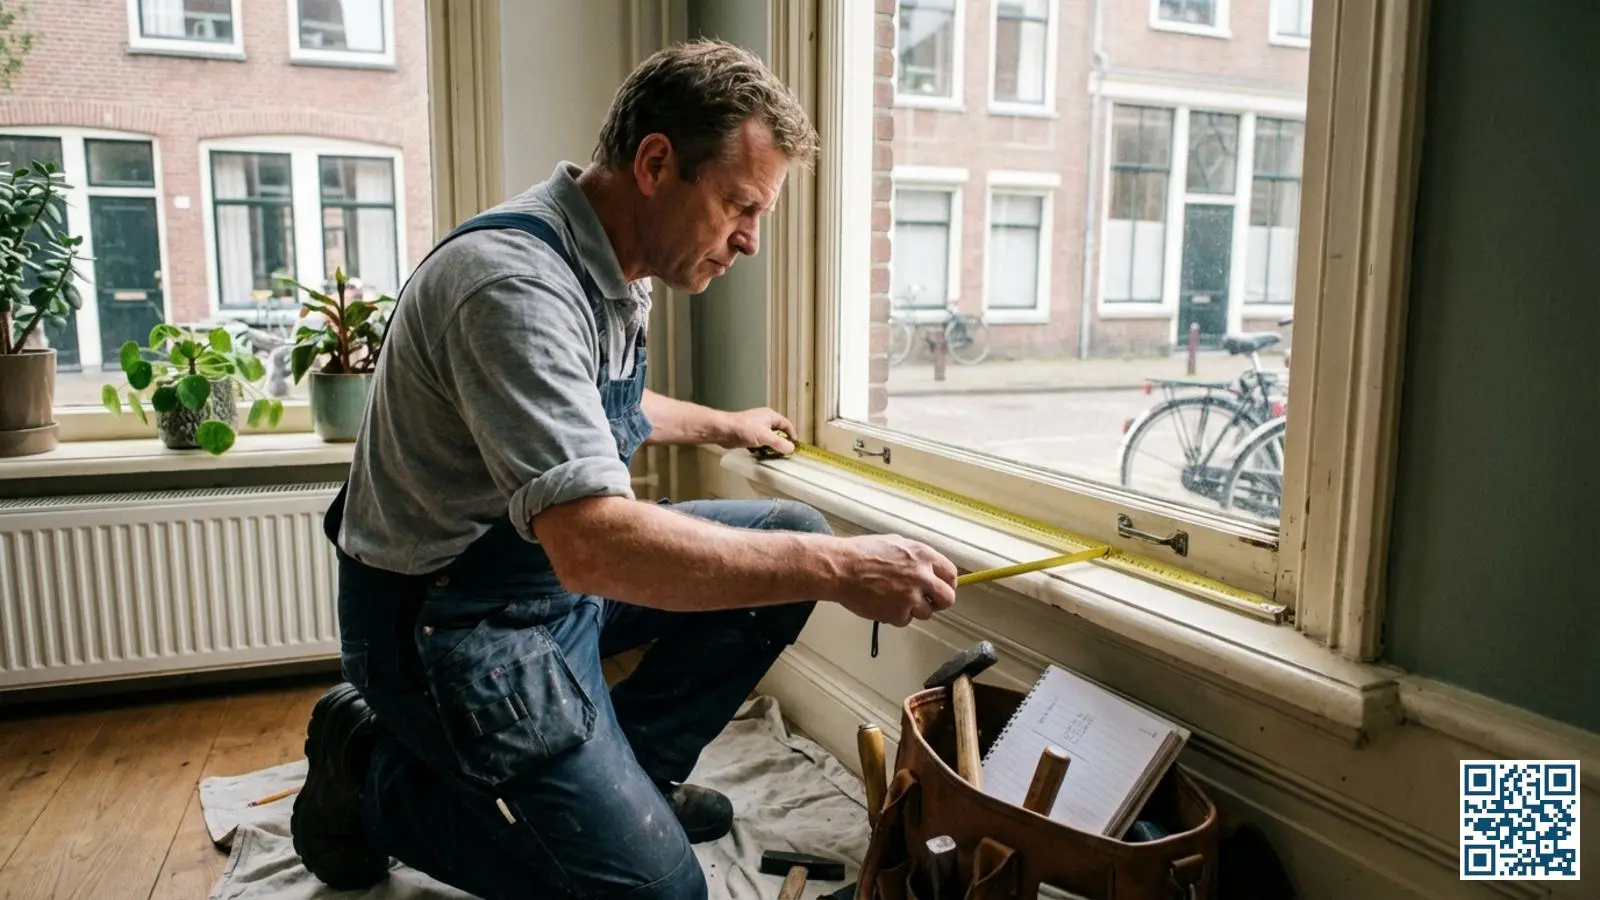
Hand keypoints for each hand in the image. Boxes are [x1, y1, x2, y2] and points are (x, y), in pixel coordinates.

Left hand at [718, 407, 796, 454]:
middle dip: (781, 443)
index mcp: (771, 416)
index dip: (791, 436)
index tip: (794, 447)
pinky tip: (761, 455)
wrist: (723, 430)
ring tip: (773, 456)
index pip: (787, 425)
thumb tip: (791, 449)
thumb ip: (779, 443)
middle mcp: (764, 420)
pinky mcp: (748, 436)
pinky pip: (760, 443)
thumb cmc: (743, 429)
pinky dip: (761, 449)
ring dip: (770, 447)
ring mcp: (756, 428)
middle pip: (778, 433)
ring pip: (768, 439)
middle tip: (783, 454)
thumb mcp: (765, 437)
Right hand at [824, 535, 958, 626]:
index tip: (942, 588)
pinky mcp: (898, 613)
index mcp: (923, 556)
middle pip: (948, 599)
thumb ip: (917, 557)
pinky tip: (883, 604)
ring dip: (914, 609)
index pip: (951, 574)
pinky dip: (896, 616)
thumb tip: (929, 568)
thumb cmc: (862, 553)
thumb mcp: (896, 543)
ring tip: (895, 599)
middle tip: (929, 602)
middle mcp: (922, 577)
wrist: (841, 568)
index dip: (948, 583)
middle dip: (939, 602)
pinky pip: (905, 620)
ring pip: (926, 613)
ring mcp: (911, 597)